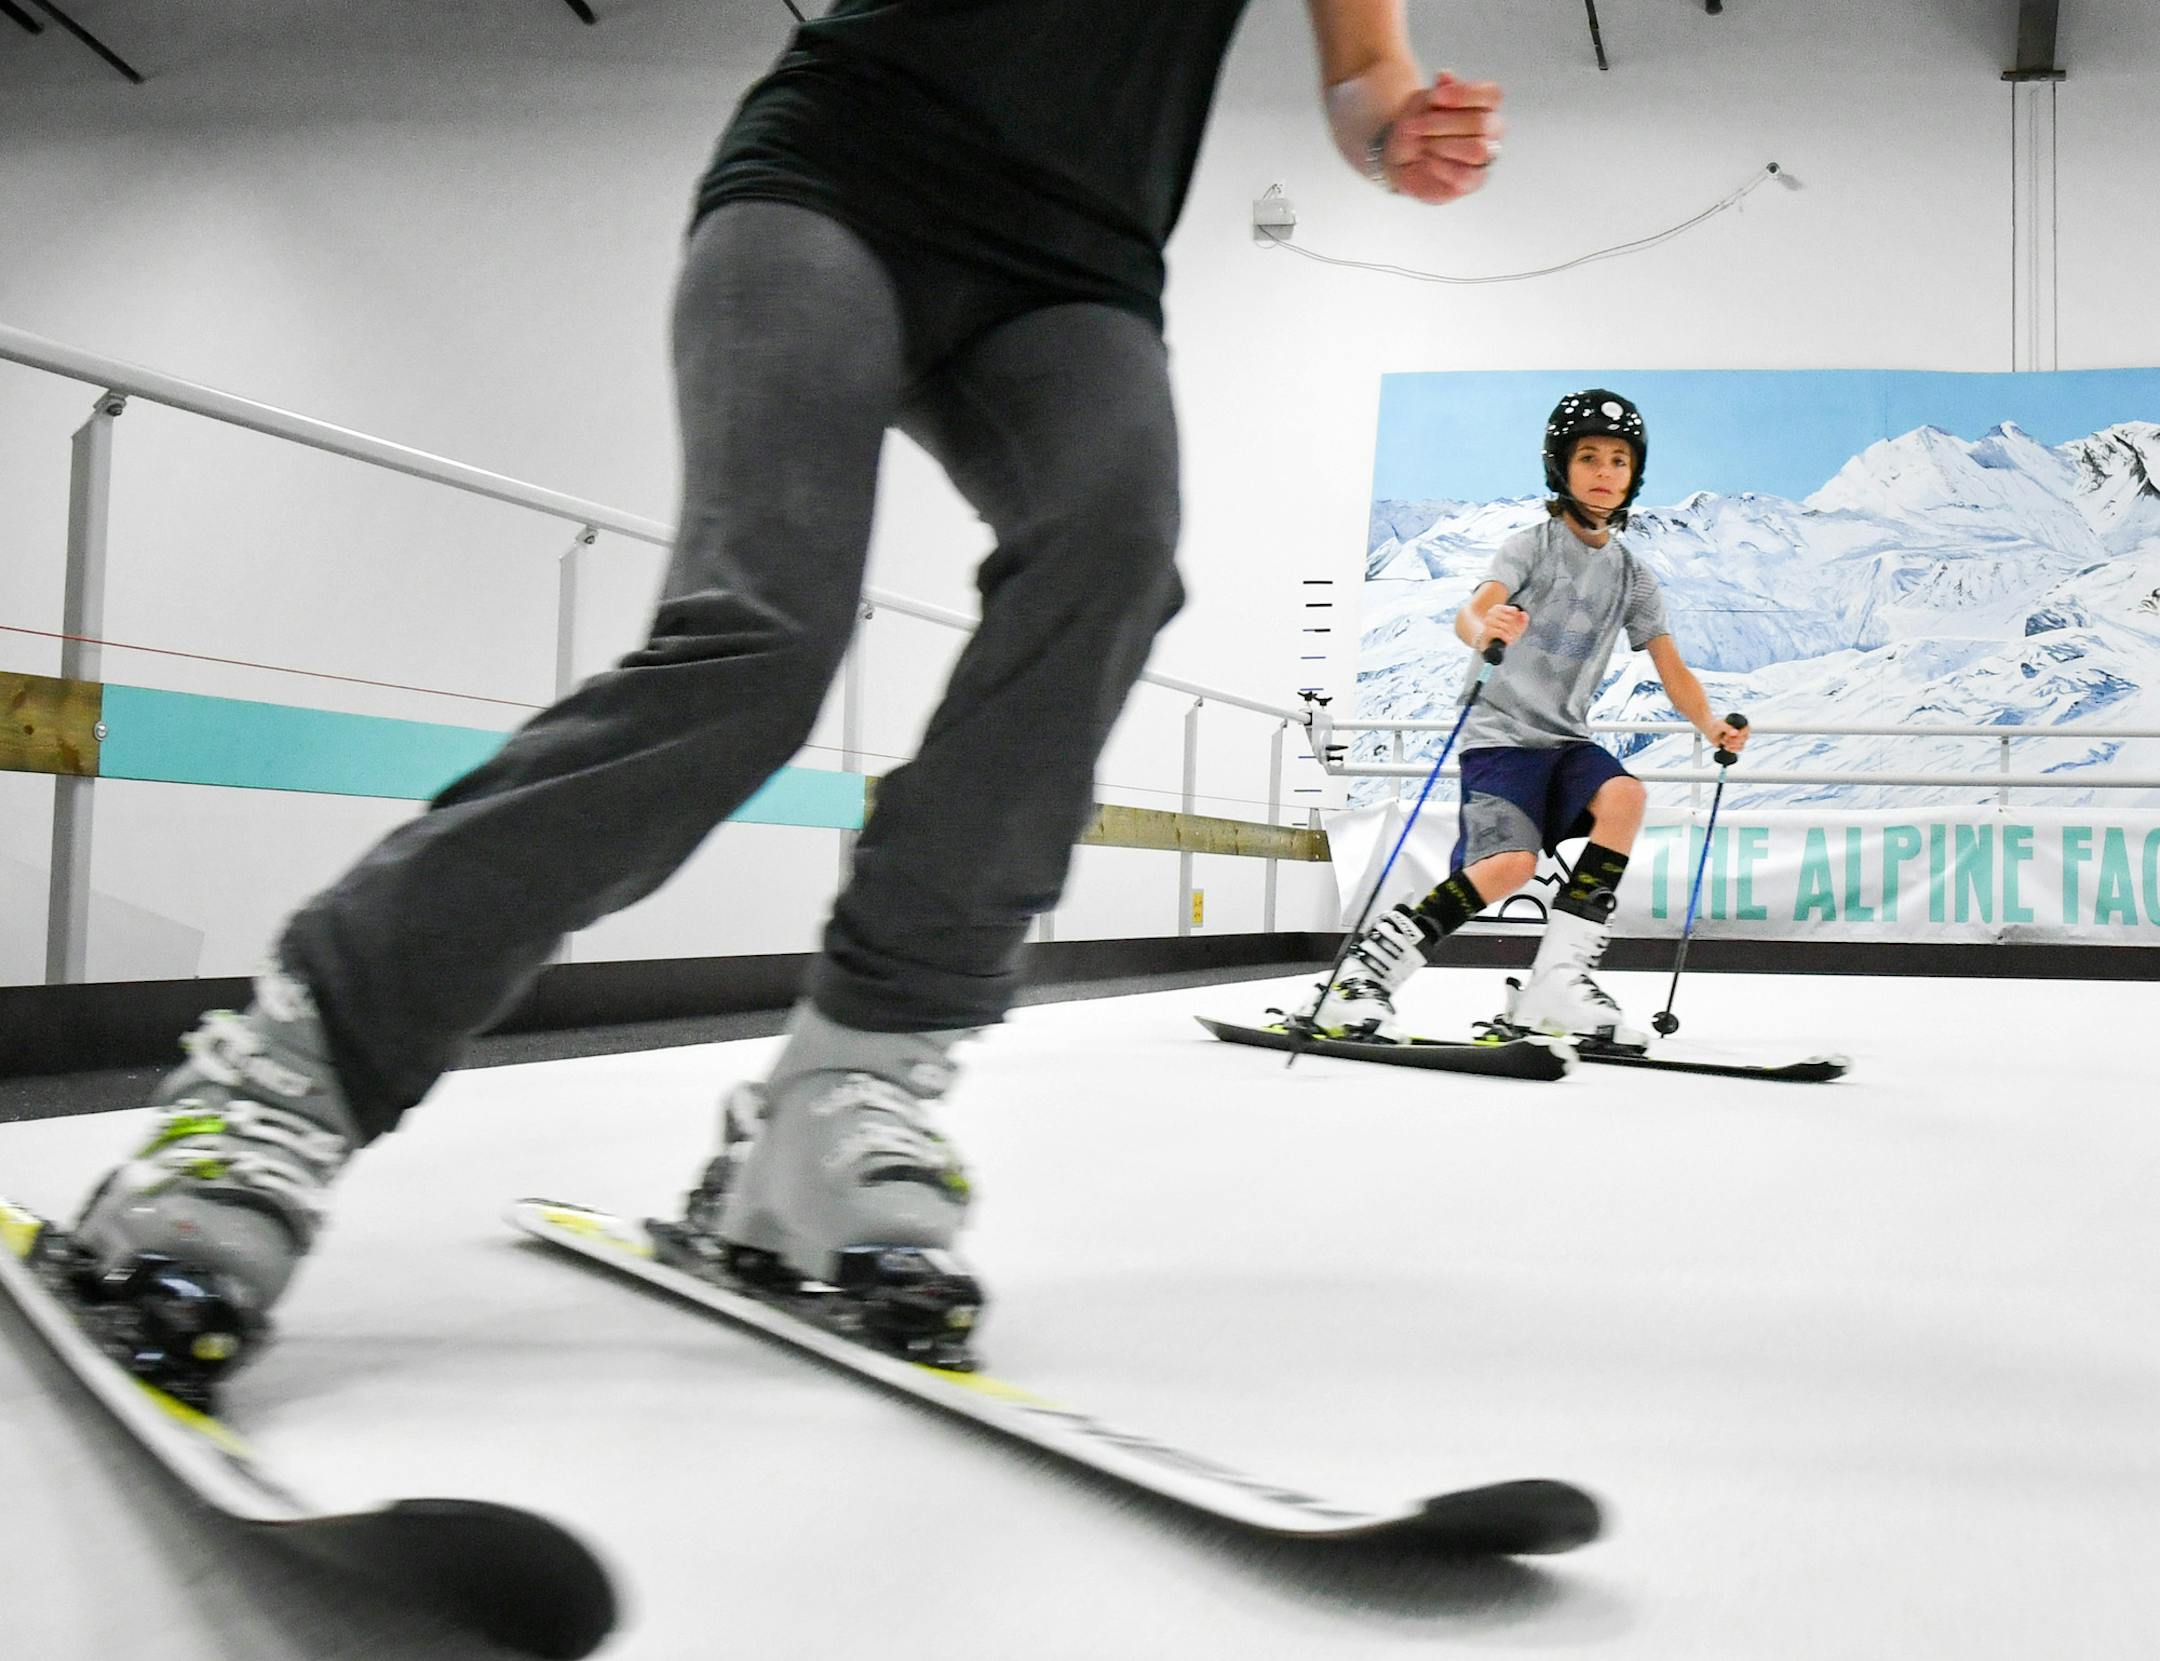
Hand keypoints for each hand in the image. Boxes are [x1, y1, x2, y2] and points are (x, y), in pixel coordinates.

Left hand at [1382, 72, 1503, 203]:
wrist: (1399, 154)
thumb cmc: (1418, 124)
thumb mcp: (1423, 101)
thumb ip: (1440, 90)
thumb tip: (1445, 76)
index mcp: (1486, 106)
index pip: (1493, 95)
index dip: (1464, 94)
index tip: (1434, 96)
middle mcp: (1492, 131)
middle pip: (1481, 123)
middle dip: (1442, 124)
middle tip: (1416, 127)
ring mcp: (1486, 157)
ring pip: (1478, 150)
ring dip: (1443, 146)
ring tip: (1424, 145)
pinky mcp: (1473, 181)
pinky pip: (1465, 176)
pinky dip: (1442, 167)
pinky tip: (1428, 161)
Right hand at [1481, 604, 1528, 648]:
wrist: (1485, 643)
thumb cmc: (1501, 633)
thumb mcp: (1514, 627)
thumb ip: (1522, 620)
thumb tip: (1524, 614)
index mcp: (1497, 609)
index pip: (1514, 610)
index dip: (1519, 619)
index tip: (1519, 625)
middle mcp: (1491, 613)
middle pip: (1511, 619)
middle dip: (1516, 628)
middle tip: (1517, 634)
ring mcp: (1487, 622)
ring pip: (1506, 626)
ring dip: (1512, 634)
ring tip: (1513, 639)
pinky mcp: (1486, 631)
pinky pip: (1500, 632)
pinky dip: (1507, 637)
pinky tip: (1509, 641)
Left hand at [1708, 718, 1748, 753]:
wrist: (1710, 731)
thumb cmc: (1715, 726)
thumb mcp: (1720, 726)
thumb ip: (1727, 728)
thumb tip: (1736, 733)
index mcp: (1741, 724)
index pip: (1747, 729)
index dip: (1741, 734)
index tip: (1733, 735)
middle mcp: (1742, 731)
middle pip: (1745, 738)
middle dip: (1734, 740)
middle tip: (1724, 737)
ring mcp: (1739, 738)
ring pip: (1742, 745)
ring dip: (1731, 745)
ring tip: (1723, 741)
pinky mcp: (1736, 745)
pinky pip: (1739, 749)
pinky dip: (1732, 750)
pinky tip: (1726, 747)